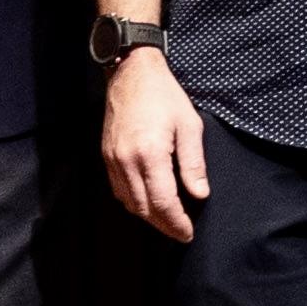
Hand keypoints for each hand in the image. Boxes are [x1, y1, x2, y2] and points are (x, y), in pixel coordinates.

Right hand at [101, 48, 212, 243]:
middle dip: (163, 225)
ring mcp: (113, 159)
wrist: (131, 73)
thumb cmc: (164, 95)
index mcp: (150, 153)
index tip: (188, 233)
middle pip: (144, 209)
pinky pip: (118, 189)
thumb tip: (200, 194)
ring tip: (168, 219)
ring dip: (148, 216)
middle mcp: (127, 161)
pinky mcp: (106, 156)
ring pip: (128, 203)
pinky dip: (133, 201)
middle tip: (181, 231)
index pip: (163, 202)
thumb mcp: (189, 125)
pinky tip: (148, 200)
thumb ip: (194, 163)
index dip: (176, 223)